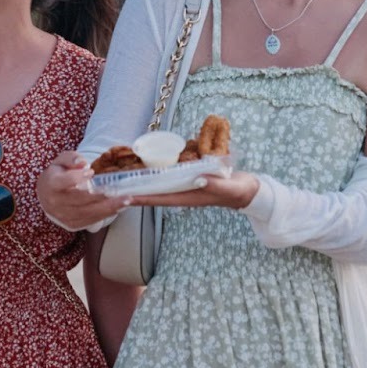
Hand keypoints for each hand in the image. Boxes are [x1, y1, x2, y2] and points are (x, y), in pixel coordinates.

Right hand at [37, 151, 128, 230]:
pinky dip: (105, 214)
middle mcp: (56, 203)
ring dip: (109, 208)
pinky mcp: (72, 224)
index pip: (64, 182)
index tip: (91, 172)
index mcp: (51, 184)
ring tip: (126, 201)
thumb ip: (72, 158)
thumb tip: (83, 163)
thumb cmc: (57, 174)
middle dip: (102, 196)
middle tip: (123, 193)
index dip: (77, 177)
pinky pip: (90, 220)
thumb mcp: (61, 160)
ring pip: (88, 213)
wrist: (46, 195)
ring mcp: (63, 216)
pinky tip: (118, 207)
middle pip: (81, 200)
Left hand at [131, 168, 259, 210]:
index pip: (161, 198)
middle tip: (118, 188)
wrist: (248, 191)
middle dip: (138, 192)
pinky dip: (159, 174)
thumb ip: (215, 183)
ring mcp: (188, 188)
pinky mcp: (193, 180)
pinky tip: (152, 169)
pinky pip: (171, 178)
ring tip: (128, 179)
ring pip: (162, 186)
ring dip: (146, 183)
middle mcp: (185, 193)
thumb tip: (198, 178)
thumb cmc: (238, 190)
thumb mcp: (227, 186)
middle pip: (156, 193)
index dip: (143, 198)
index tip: (125, 197)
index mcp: (190, 197)